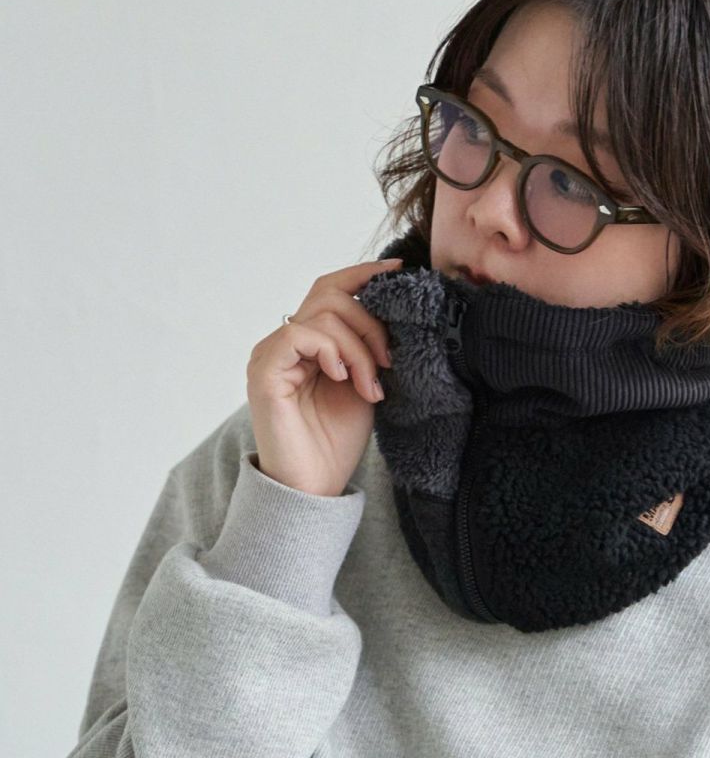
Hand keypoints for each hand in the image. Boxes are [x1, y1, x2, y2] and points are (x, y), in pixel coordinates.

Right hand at [246, 259, 404, 496]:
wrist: (316, 486)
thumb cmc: (338, 441)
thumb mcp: (366, 383)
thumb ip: (371, 349)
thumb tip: (397, 311)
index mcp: (308, 343)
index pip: (331, 289)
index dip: (363, 274)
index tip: (398, 271)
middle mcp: (285, 343)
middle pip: (330, 294)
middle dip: (371, 321)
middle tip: (389, 361)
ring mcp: (271, 354)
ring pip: (321, 315)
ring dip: (359, 347)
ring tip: (370, 385)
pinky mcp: (263, 371)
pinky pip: (298, 334)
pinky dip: (330, 350)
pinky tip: (342, 378)